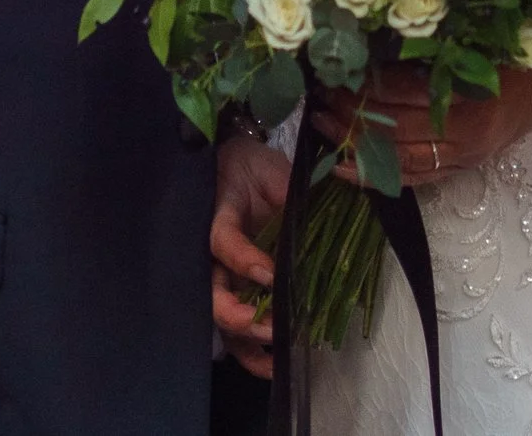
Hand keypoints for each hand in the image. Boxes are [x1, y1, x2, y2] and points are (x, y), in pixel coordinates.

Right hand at [210, 134, 288, 379]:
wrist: (238, 168)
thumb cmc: (252, 167)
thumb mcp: (267, 171)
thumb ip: (285, 190)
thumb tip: (318, 205)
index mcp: (218, 218)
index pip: (223, 242)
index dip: (245, 260)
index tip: (271, 276)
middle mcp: (212, 255)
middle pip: (214, 294)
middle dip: (242, 316)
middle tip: (274, 325)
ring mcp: (222, 278)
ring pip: (222, 320)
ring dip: (248, 342)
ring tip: (277, 359)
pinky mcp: (237, 293)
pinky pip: (237, 330)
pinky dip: (254, 352)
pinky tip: (277, 364)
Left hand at [311, 66, 531, 186]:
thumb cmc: (513, 57)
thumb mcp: (475, 43)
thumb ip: (430, 50)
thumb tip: (368, 44)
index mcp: (468, 92)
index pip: (403, 92)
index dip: (365, 84)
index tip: (334, 70)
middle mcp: (464, 130)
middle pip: (395, 127)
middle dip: (352, 114)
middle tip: (319, 98)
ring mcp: (462, 155)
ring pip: (398, 158)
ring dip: (355, 144)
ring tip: (323, 127)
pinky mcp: (461, 168)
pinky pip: (412, 179)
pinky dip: (374, 177)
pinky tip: (344, 168)